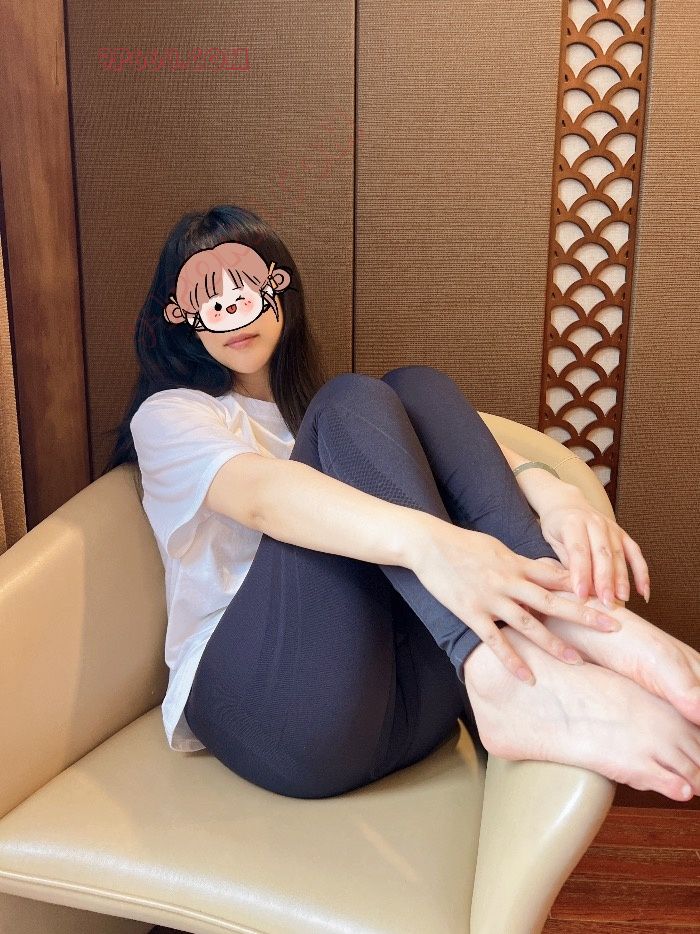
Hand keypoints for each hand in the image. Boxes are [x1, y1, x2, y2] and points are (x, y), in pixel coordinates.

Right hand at [408, 516, 621, 683]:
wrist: (428, 543)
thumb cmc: (461, 543)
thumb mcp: (497, 546)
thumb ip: (520, 562)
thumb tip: (542, 570)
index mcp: (517, 564)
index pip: (558, 577)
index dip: (584, 588)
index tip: (609, 599)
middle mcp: (509, 581)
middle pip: (553, 601)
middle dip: (585, 615)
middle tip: (614, 628)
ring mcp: (491, 599)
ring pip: (529, 623)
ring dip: (554, 643)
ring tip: (577, 661)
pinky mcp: (471, 613)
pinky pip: (495, 640)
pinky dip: (512, 660)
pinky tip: (527, 677)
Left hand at [536, 481, 650, 607]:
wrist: (566, 502)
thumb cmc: (556, 525)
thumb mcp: (551, 540)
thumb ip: (565, 560)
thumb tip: (577, 586)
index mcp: (572, 523)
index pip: (578, 551)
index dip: (581, 574)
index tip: (581, 595)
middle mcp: (595, 523)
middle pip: (602, 554)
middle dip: (605, 580)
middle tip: (605, 602)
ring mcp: (611, 527)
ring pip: (619, 555)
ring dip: (622, 579)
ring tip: (622, 600)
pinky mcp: (622, 534)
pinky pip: (635, 554)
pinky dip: (641, 573)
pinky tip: (643, 592)